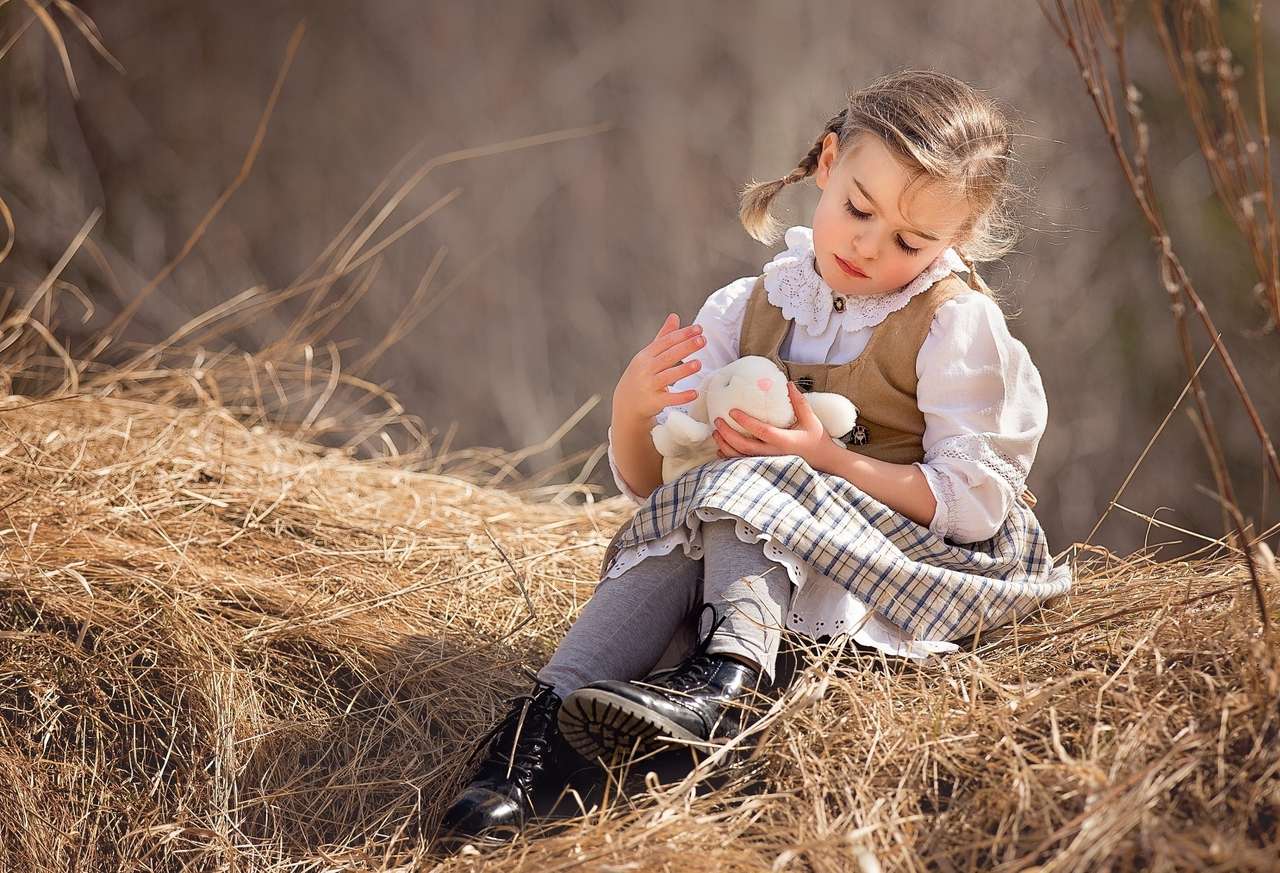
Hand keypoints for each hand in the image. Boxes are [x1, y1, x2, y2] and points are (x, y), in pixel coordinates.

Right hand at [612, 313, 704, 421]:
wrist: (626, 404)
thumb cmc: (641, 376)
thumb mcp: (648, 355)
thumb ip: (663, 337)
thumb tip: (675, 316)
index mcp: (646, 356)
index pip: (666, 342)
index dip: (682, 334)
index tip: (699, 329)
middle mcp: (646, 369)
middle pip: (668, 356)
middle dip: (685, 347)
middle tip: (702, 340)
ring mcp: (649, 386)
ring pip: (668, 376)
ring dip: (683, 370)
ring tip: (699, 364)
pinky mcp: (653, 402)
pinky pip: (669, 399)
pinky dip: (681, 397)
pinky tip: (694, 393)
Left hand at [712, 382, 837, 469]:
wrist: (825, 463)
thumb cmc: (817, 440)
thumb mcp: (811, 420)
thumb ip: (799, 402)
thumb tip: (788, 384)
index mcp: (784, 441)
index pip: (761, 431)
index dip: (745, 422)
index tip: (732, 411)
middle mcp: (774, 454)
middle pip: (744, 446)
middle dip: (727, 434)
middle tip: (717, 421)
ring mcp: (768, 463)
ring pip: (741, 458)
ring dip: (725, 446)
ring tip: (716, 433)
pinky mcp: (765, 468)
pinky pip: (743, 464)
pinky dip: (730, 457)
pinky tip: (721, 448)